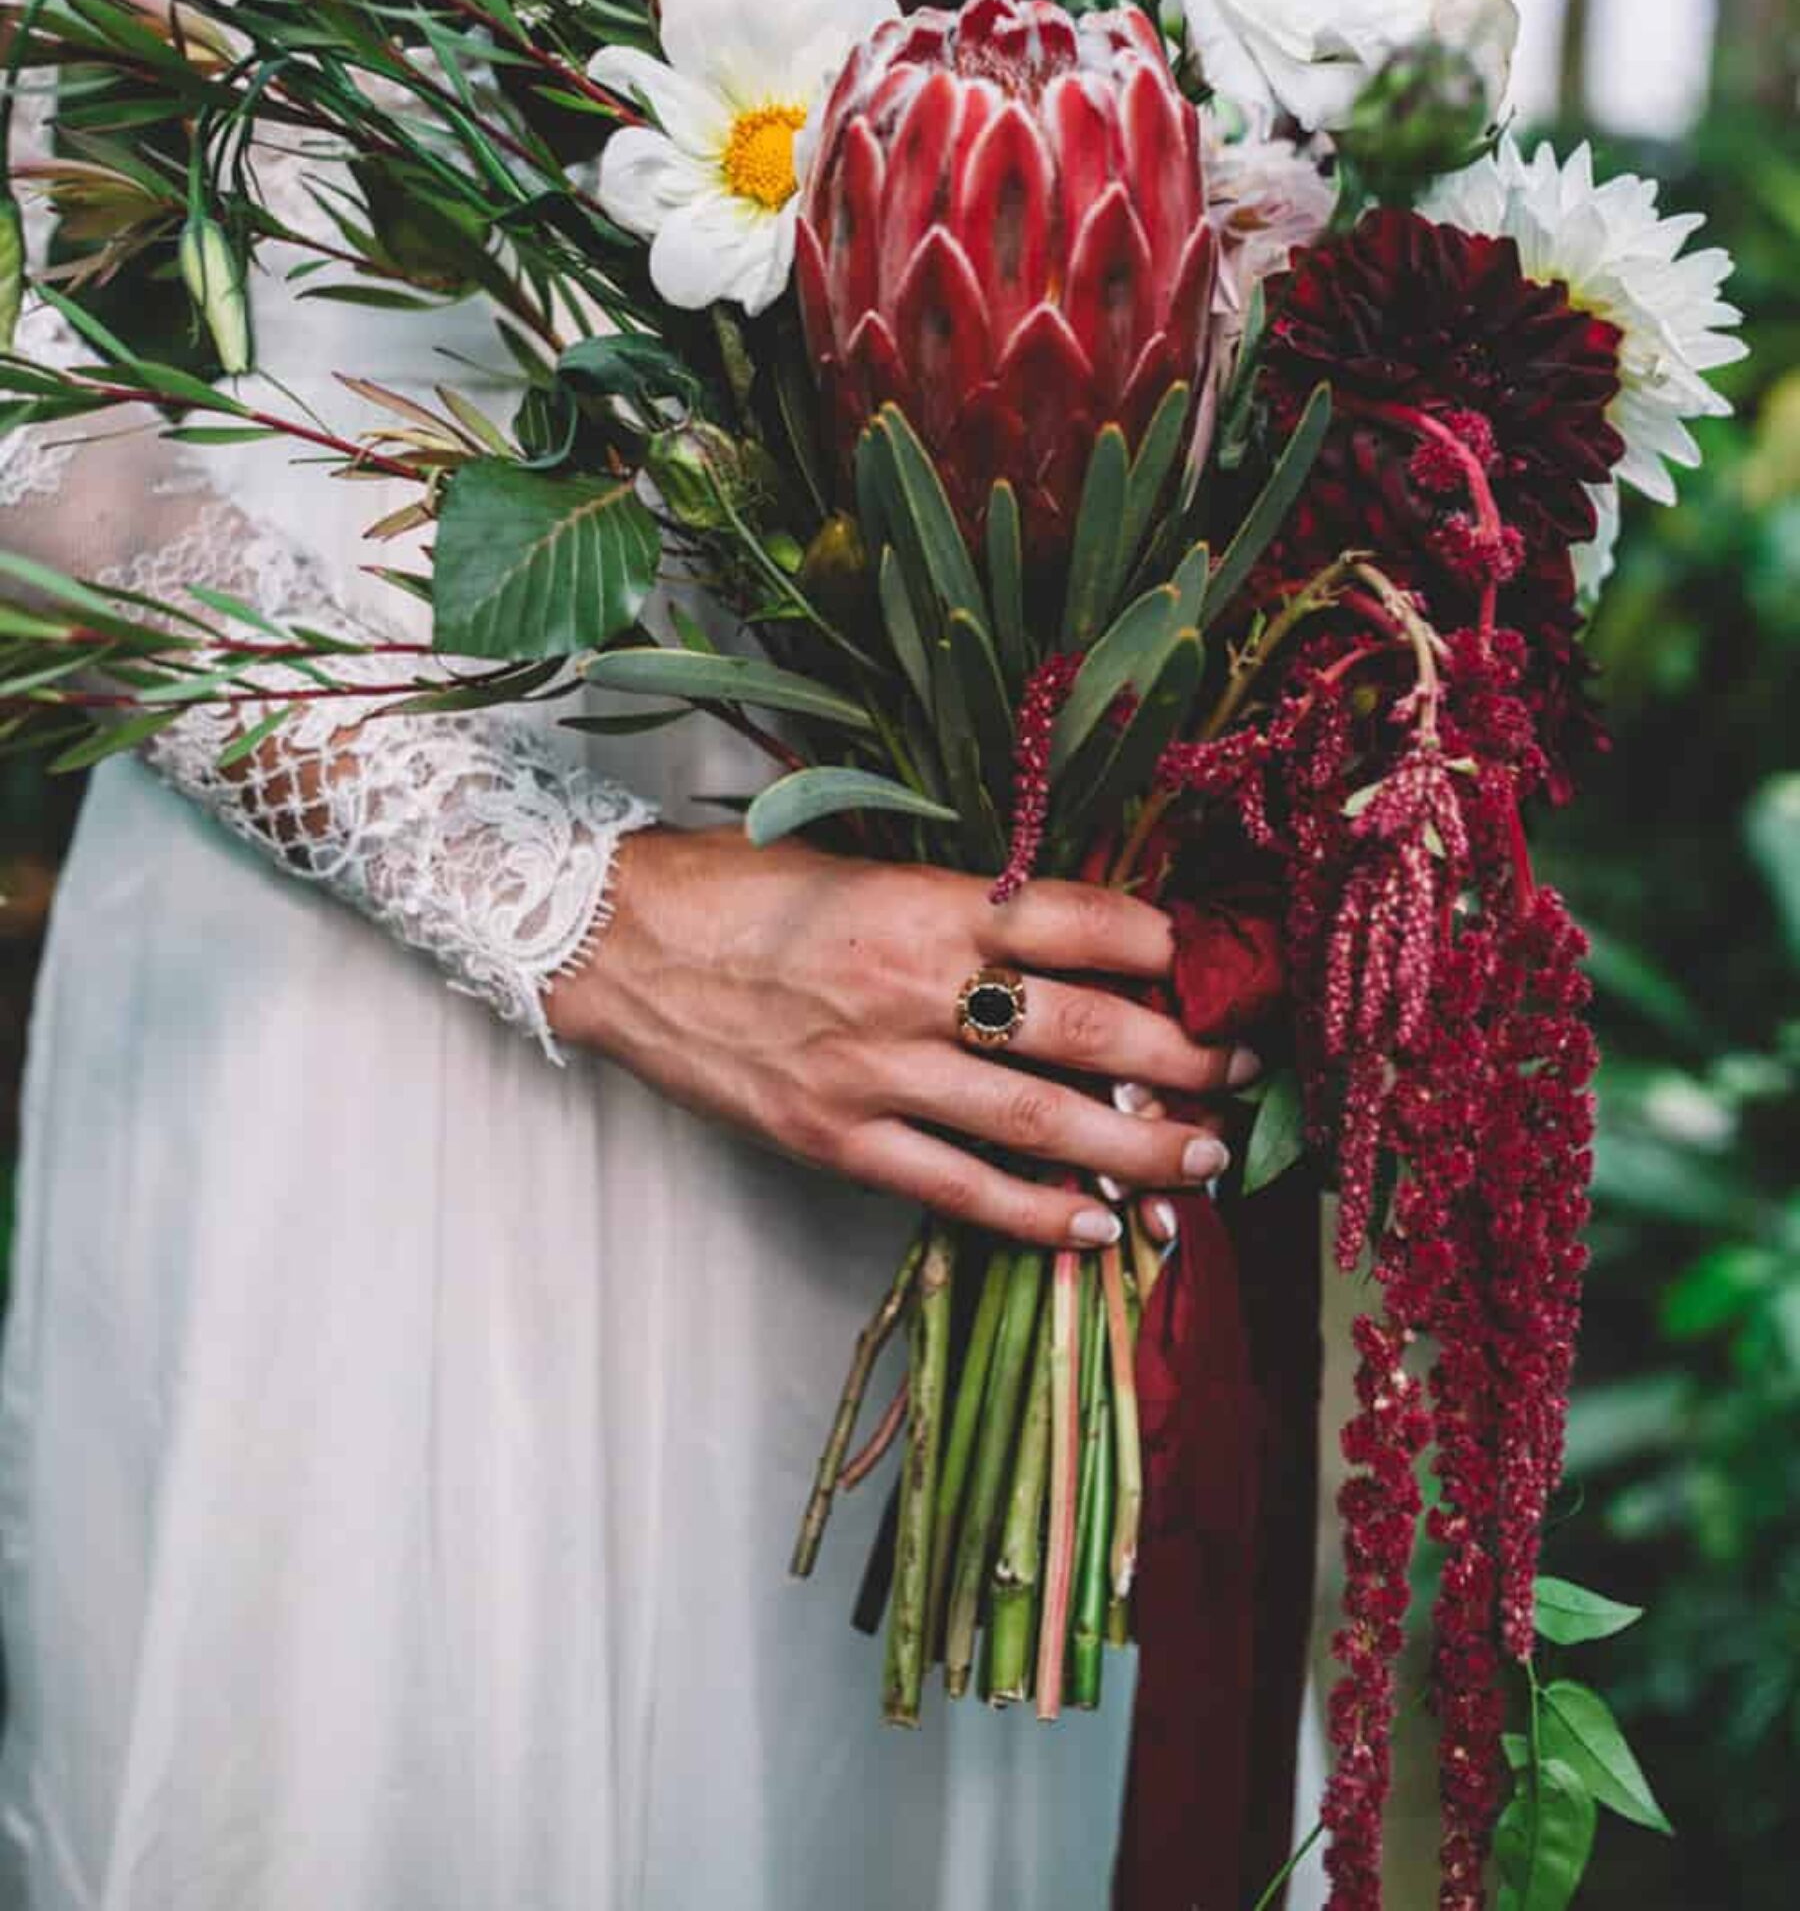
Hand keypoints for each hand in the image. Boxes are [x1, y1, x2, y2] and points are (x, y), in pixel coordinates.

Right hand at [549, 826, 1261, 1250]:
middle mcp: (911, 986)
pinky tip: (1099, 1228)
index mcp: (924, 899)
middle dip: (1183, 1055)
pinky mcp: (836, 1139)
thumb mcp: (865, 864)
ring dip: (1138, 1146)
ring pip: (1039, 1122)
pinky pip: (959, 1190)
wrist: (619, 944)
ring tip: (1205, 1159)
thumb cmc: (744, 888)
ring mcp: (874, 1071)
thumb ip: (964, 905)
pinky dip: (1037, 1215)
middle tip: (1246, 1069)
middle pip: (1084, 1028)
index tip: (1219, 963)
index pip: (1079, 920)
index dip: (1165, 946)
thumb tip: (1079, 943)